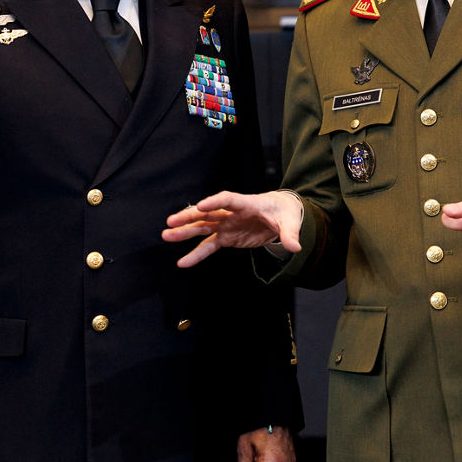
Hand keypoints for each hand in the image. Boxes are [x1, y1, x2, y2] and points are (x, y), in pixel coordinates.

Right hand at [163, 190, 302, 267]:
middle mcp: (232, 213)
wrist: (280, 214)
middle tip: (171, 221)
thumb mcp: (290, 222)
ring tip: (166, 235)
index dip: (215, 201)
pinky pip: (208, 245)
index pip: (228, 199)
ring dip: (185, 232)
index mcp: (247, 203)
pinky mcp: (226, 237)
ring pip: (202, 227)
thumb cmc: (284, 213)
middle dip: (190, 216)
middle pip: (208, 212)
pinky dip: (196, 254)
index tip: (201, 205)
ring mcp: (226, 224)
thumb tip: (295, 247)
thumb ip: (290, 234)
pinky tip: (183, 261)